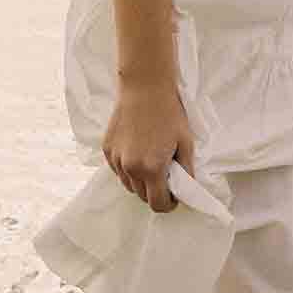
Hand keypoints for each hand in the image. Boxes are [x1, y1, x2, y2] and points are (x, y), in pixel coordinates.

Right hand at [102, 80, 195, 211]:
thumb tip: (185, 190)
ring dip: (140, 180)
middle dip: (154, 191)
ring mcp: (116, 159)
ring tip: (151, 160)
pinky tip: (138, 151)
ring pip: (128, 184)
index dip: (169, 204)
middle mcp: (130, 168)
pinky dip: (128, 168)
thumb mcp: (185, 143)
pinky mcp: (107, 149)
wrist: (145, 88)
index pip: (157, 204)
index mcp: (151, 168)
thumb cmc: (169, 114)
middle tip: (165, 174)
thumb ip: (186, 171)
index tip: (174, 196)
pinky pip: (118, 170)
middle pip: (141, 196)